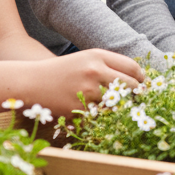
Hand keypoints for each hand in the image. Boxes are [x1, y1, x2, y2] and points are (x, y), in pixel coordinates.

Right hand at [26, 49, 143, 117]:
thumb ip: (109, 65)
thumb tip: (136, 77)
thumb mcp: (86, 59)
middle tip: (137, 99)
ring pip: (118, 103)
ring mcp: (87, 91)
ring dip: (122, 108)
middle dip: (137, 94)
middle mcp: (95, 72)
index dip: (141, 78)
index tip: (143, 84)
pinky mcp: (79, 109)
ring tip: (122, 109)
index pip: (132, 67)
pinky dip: (103, 117)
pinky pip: (100, 116)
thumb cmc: (62, 71)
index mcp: (98, 56)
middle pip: (130, 86)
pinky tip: (101, 116)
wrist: (31, 83)